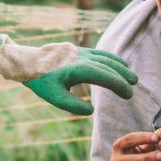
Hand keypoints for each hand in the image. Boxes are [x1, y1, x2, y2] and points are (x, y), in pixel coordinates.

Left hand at [0, 35, 137, 114]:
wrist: (27, 61)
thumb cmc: (41, 81)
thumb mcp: (54, 97)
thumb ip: (72, 106)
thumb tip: (91, 111)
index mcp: (77, 69)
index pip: (104, 75)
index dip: (118, 84)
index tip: (128, 94)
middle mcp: (81, 57)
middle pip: (108, 65)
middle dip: (122, 76)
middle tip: (133, 86)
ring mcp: (80, 51)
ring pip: (105, 57)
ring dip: (119, 66)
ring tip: (131, 76)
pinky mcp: (77, 50)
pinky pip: (99, 53)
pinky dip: (110, 58)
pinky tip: (117, 64)